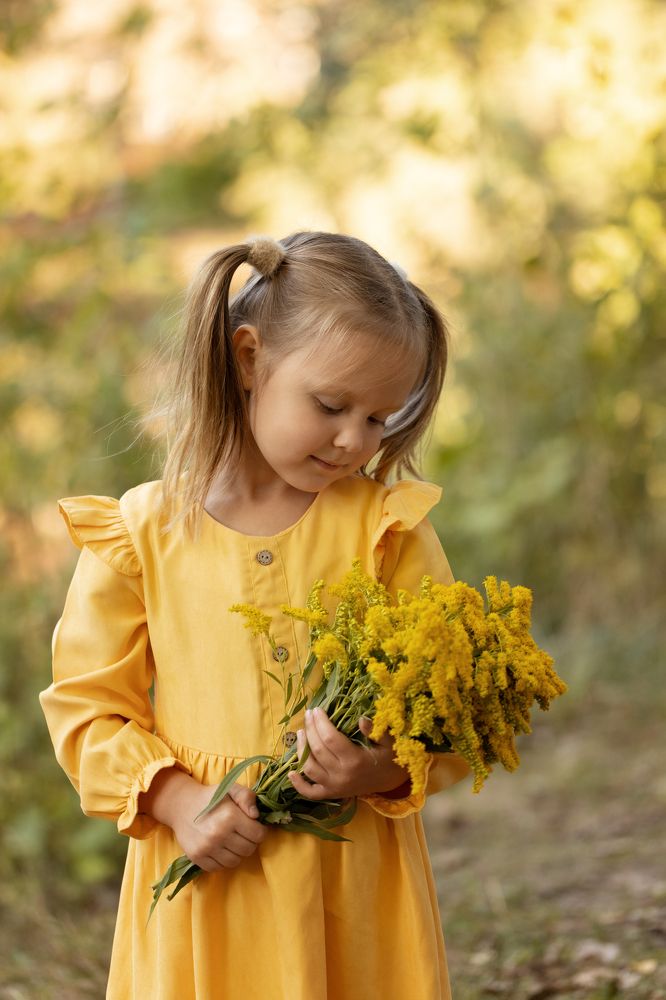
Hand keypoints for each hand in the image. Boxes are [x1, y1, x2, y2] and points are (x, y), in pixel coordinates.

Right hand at [141, 770, 266, 871]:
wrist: (181, 806)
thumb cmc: (210, 798)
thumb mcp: (230, 788)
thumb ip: (247, 797)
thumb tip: (256, 816)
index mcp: (230, 816)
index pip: (258, 835)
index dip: (260, 831)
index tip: (255, 827)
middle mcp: (218, 834)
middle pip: (248, 850)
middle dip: (250, 842)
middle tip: (244, 834)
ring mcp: (207, 848)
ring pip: (235, 862)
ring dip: (237, 853)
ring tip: (233, 841)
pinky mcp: (197, 857)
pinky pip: (219, 868)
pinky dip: (223, 861)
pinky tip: (221, 849)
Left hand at [287, 708, 409, 800]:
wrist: (391, 780)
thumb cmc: (390, 756)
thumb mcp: (389, 740)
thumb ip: (376, 730)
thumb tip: (361, 719)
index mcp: (355, 760)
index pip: (330, 738)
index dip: (320, 722)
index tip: (317, 709)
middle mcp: (342, 775)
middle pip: (317, 750)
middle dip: (310, 729)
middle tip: (308, 714)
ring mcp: (335, 787)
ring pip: (309, 768)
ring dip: (301, 750)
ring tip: (301, 733)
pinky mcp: (332, 794)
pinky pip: (311, 793)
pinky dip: (298, 785)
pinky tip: (291, 771)